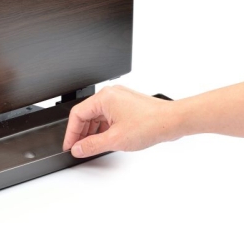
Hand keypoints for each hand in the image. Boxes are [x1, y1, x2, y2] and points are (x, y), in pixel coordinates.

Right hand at [62, 86, 178, 157]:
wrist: (174, 121)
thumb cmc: (151, 124)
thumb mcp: (115, 140)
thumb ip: (91, 145)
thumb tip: (78, 149)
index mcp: (104, 98)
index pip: (77, 115)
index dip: (71, 133)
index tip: (70, 146)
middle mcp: (110, 95)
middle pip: (86, 115)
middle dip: (81, 134)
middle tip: (79, 149)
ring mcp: (119, 100)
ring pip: (97, 117)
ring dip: (92, 133)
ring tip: (92, 147)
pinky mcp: (127, 106)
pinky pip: (108, 117)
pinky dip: (103, 129)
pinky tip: (104, 141)